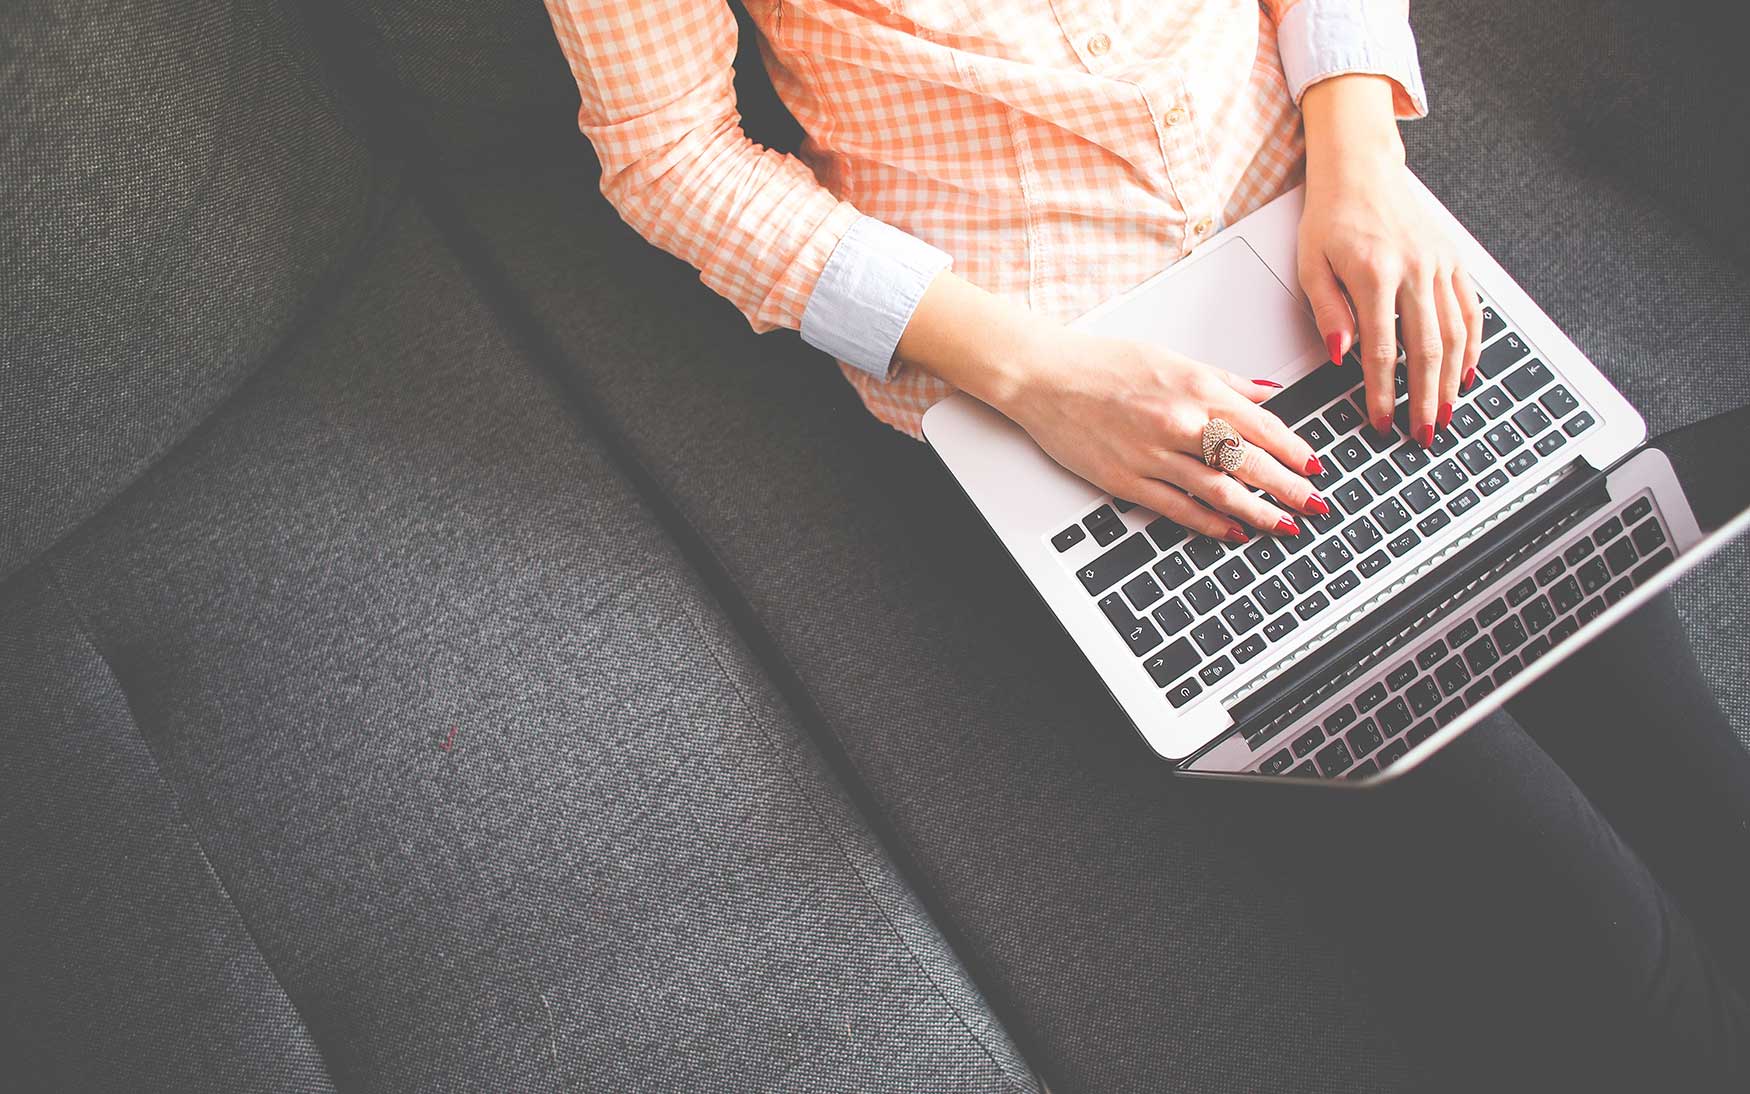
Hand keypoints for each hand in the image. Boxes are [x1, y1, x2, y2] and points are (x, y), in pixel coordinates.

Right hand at [995, 326, 1327, 541]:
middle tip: (1316, 505)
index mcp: (1196, 389)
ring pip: (1220, 490)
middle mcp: (1180, 423)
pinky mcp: (1127, 480)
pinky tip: (1233, 531)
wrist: (1046, 377)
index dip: (1295, 451)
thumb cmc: (1103, 364)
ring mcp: (1154, 455)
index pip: (1262, 426)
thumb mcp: (1173, 359)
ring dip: (1258, 512)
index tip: (1315, 468)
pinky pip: (1179, 508)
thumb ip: (1225, 381)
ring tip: (1284, 526)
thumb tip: (1267, 393)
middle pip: (1250, 463)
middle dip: (1290, 488)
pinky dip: (1211, 523)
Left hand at [1298, 75, 1482, 446]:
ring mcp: (1439, 264)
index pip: (1382, 350)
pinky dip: (1472, 344)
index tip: (1381, 421)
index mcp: (1375, 275)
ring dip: (1452, 380)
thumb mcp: (1310, 264)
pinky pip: (1470, 309)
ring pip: (1455, 334)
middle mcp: (1414, 270)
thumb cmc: (1330, 217)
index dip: (1383, 393)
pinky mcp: (1453, 260)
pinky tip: (1466, 373)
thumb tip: (1341, 356)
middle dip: (1426, 398)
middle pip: (1427, 349)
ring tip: (1447, 413)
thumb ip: (1328, 312)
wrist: (1361, 169)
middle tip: (1424, 433)